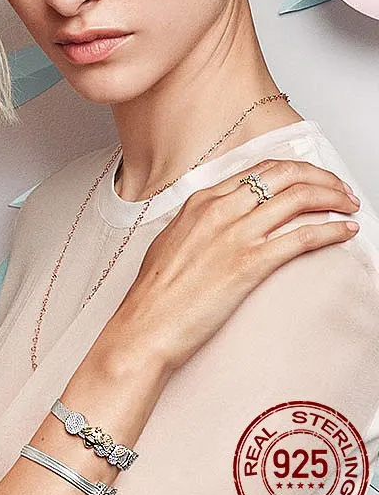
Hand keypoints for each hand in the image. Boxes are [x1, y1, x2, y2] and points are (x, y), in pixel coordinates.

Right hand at [99, 159, 360, 373]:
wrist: (146, 325)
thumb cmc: (154, 292)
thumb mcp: (171, 241)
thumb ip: (198, 223)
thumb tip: (219, 221)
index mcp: (200, 202)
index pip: (258, 170)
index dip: (293, 169)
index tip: (310, 178)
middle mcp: (219, 210)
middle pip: (283, 175)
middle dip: (320, 176)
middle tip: (338, 189)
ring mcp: (235, 235)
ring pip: (297, 198)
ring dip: (332, 197)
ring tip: (348, 205)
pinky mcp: (249, 264)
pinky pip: (301, 237)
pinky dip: (330, 230)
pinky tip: (344, 231)